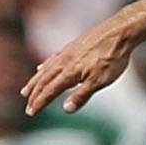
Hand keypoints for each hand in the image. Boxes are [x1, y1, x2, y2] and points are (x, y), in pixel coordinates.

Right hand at [24, 18, 138, 114]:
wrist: (120, 32)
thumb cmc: (112, 58)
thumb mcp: (100, 81)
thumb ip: (82, 95)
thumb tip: (65, 109)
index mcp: (69, 73)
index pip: (49, 91)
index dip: (39, 103)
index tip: (31, 113)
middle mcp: (64, 62)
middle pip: (44, 81)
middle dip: (34, 95)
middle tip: (27, 107)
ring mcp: (67, 53)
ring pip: (46, 70)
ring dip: (35, 81)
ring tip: (26, 90)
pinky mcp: (73, 46)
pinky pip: (53, 58)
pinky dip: (45, 66)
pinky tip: (42, 67)